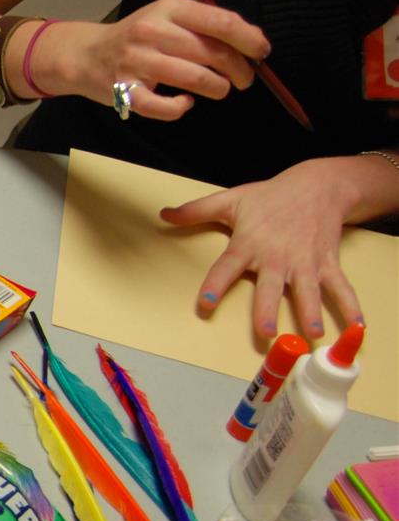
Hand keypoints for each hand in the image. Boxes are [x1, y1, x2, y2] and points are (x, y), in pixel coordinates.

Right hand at [36, 0, 268, 118]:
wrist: (85, 55)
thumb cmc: (136, 37)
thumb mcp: (166, 16)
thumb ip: (202, 24)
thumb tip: (249, 43)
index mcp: (168, 8)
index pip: (221, 22)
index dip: (250, 39)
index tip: (262, 52)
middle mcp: (152, 32)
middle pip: (213, 53)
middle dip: (240, 70)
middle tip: (245, 79)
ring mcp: (136, 63)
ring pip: (196, 80)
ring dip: (218, 88)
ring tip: (220, 89)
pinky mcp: (124, 91)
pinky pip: (164, 107)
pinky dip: (182, 107)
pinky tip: (185, 103)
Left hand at [159, 158, 365, 341]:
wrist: (317, 185)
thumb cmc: (270, 196)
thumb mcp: (230, 200)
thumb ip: (196, 211)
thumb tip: (164, 214)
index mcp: (248, 244)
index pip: (227, 267)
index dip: (216, 284)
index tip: (206, 302)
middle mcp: (277, 256)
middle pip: (270, 287)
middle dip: (268, 309)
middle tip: (266, 331)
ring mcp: (304, 261)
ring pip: (307, 291)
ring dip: (310, 312)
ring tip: (312, 335)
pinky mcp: (327, 262)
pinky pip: (340, 287)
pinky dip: (350, 305)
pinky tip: (357, 326)